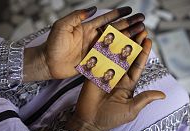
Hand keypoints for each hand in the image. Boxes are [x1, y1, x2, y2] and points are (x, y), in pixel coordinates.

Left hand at [23, 6, 145, 80]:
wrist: (48, 62)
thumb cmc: (53, 43)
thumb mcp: (62, 26)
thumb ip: (76, 16)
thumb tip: (92, 8)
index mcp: (87, 28)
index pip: (105, 19)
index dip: (117, 14)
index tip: (129, 10)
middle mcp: (93, 38)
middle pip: (114, 30)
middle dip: (128, 25)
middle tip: (142, 21)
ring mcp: (95, 50)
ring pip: (115, 43)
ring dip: (128, 38)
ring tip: (141, 33)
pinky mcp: (94, 61)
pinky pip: (110, 56)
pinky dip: (120, 54)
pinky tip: (130, 51)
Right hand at [65, 31, 165, 130]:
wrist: (90, 121)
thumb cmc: (111, 117)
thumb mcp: (131, 109)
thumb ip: (144, 99)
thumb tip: (162, 95)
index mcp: (128, 84)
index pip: (137, 66)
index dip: (143, 53)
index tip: (149, 41)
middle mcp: (118, 76)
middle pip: (127, 57)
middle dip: (134, 44)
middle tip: (140, 31)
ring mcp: (106, 73)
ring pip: (115, 55)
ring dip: (121, 42)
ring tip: (128, 30)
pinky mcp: (94, 72)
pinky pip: (100, 59)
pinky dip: (104, 48)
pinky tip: (109, 38)